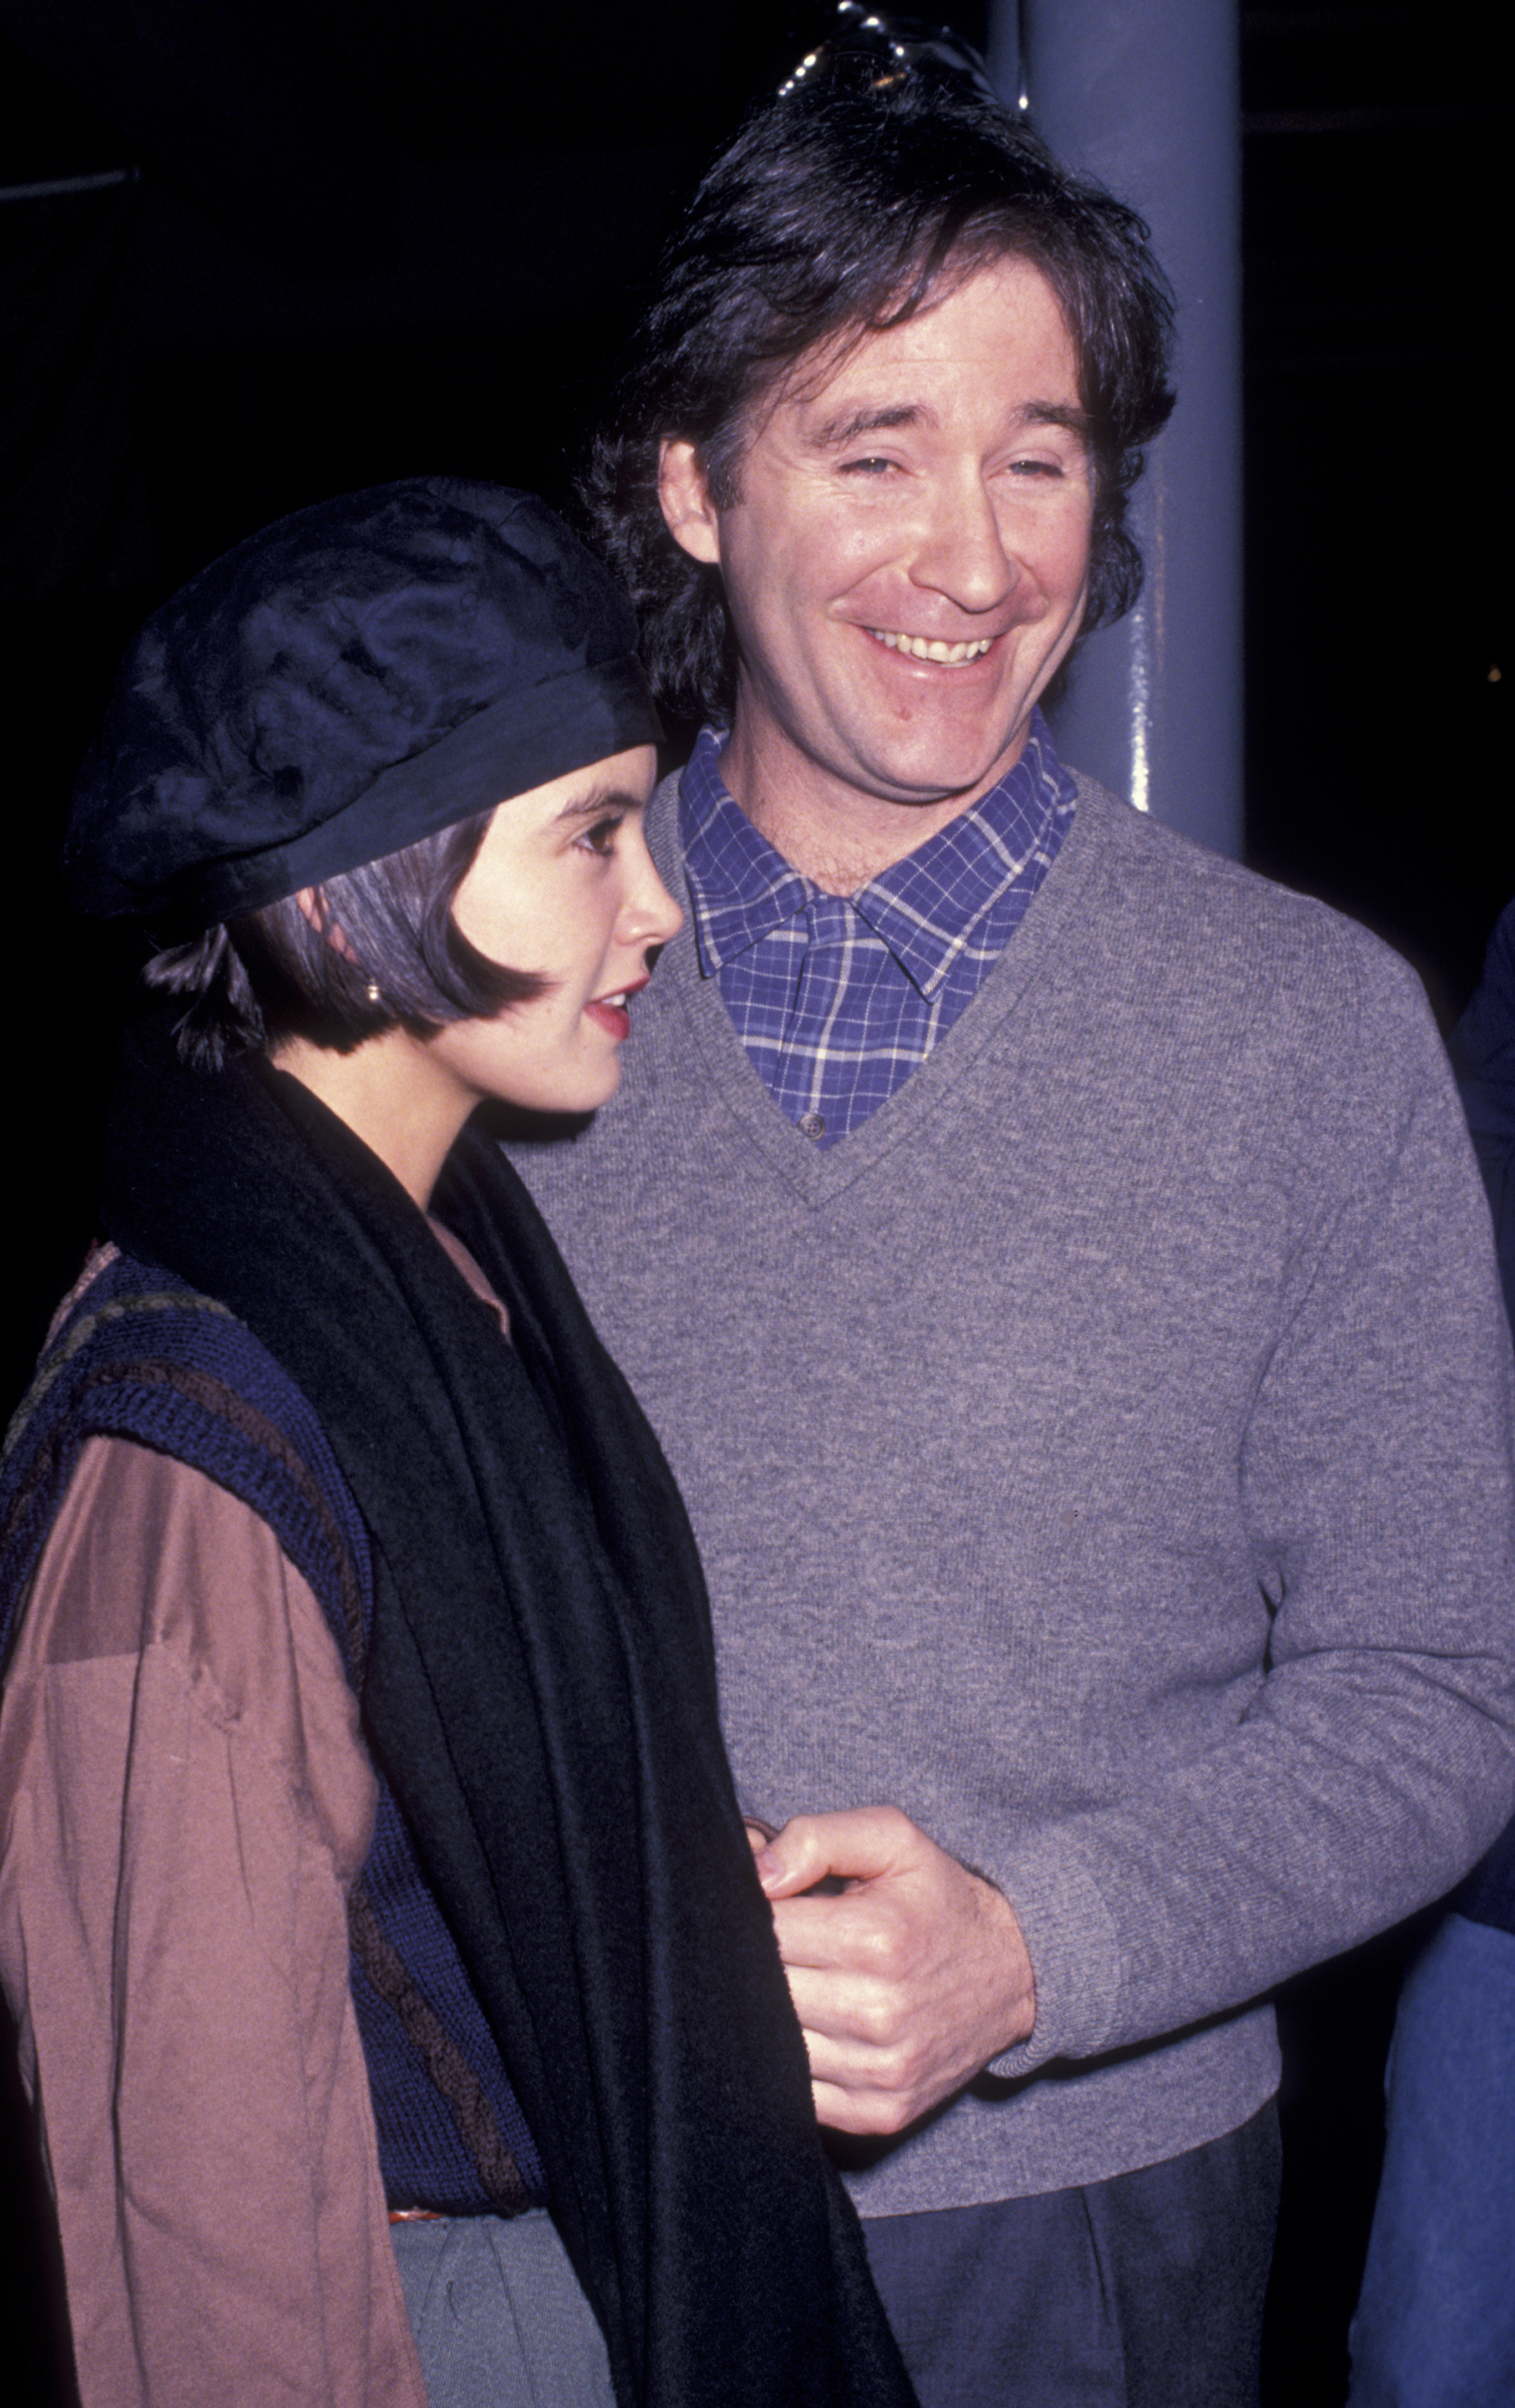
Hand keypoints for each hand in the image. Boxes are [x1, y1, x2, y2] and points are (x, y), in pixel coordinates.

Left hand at [753, 1805, 1035, 2135]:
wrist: (1014, 1972)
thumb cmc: (939, 1900)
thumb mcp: (892, 1839)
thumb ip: (817, 1839)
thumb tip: (756, 1876)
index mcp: (874, 1938)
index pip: (767, 1930)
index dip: (757, 1913)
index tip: (776, 1906)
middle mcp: (876, 2012)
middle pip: (766, 1989)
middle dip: (761, 1962)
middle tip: (792, 1943)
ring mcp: (880, 2071)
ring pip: (776, 2045)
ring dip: (776, 2014)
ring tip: (808, 1981)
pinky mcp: (881, 2112)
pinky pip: (802, 2096)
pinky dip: (797, 2063)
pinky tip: (820, 2028)